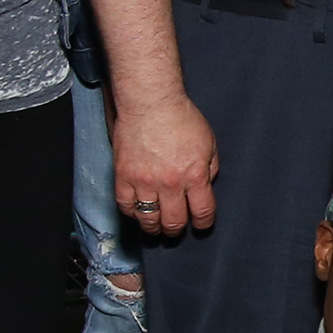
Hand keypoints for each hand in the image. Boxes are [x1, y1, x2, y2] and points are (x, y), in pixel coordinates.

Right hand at [115, 90, 219, 236]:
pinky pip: (126, 206)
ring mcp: (145, 182)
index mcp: (195, 175)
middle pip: (174, 221)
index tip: (200, 225)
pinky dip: (132, 213)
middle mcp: (170, 183)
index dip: (203, 223)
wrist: (150, 102)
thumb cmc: (181, 117)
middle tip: (175, 229)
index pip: (202, 212)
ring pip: (148, 219)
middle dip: (176, 230)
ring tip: (155, 227)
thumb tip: (206, 186)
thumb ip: (209, 168)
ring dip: (153, 227)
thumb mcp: (209, 142)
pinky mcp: (123, 176)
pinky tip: (137, 212)